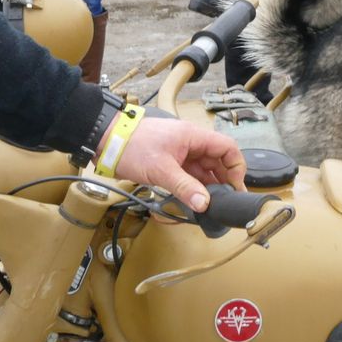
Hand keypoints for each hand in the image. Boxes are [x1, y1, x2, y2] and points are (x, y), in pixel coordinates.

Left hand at [108, 116, 246, 211]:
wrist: (105, 141)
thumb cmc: (133, 147)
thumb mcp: (161, 169)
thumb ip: (184, 187)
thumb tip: (204, 204)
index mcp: (194, 137)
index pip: (227, 148)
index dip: (236, 167)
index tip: (235, 187)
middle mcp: (191, 144)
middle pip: (217, 160)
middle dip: (223, 180)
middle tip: (225, 201)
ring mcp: (180, 153)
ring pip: (203, 169)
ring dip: (208, 186)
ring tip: (212, 204)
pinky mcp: (170, 162)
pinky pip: (189, 175)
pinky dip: (194, 187)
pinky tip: (195, 199)